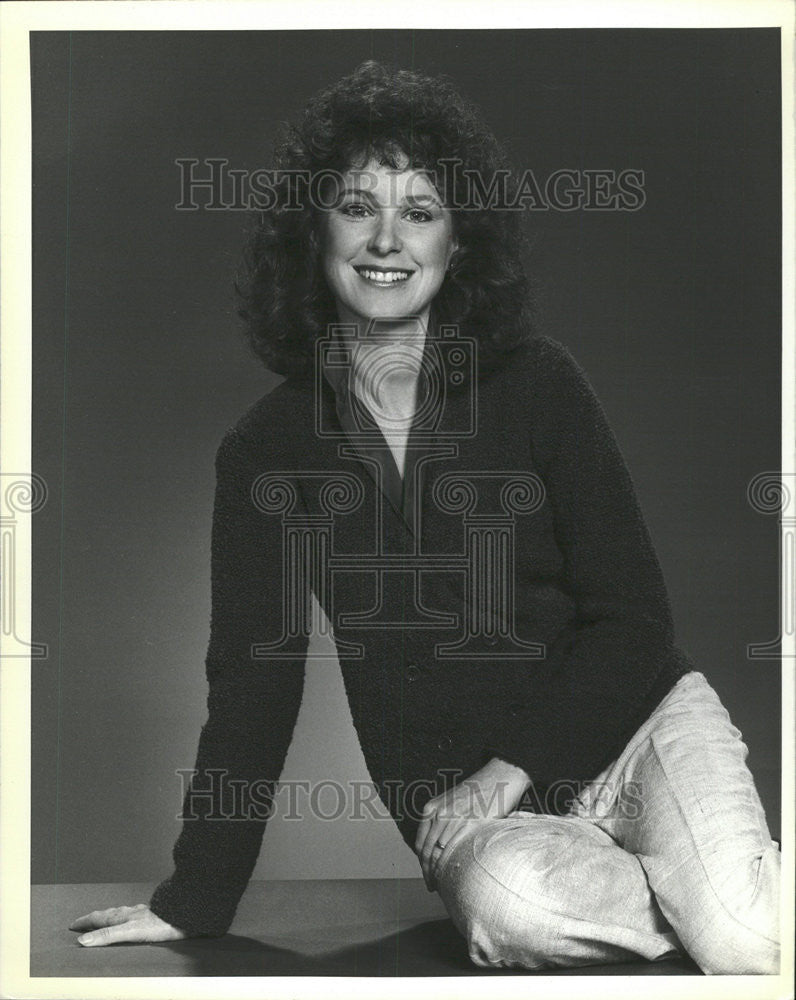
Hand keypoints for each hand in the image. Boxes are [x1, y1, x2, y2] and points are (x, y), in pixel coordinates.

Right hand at [69, 904, 187, 945]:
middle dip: (94, 919)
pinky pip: (134, 916)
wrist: (186, 914)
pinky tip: (133, 919)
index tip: (74, 924)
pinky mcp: (154, 915)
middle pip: (108, 915)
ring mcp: (143, 913)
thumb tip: (84, 940)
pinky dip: (125, 918)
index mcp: (123, 916)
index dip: (86, 922)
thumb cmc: (162, 923)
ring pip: (121, 914)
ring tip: (104, 918)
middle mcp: (131, 912)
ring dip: (109, 917)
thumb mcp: (130, 931)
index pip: (99, 918)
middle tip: (83, 921)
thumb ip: (108, 935)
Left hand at [415, 757, 530, 891]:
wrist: (499, 776)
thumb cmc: (477, 792)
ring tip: (443, 885)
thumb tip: (438, 848)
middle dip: (427, 872)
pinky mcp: (471, 822)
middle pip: (427, 851)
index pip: (420, 843)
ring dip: (439, 873)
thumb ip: (442, 821)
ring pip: (439, 853)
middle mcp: (439, 813)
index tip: (426, 875)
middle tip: (432, 886)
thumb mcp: (451, 803)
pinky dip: (453, 865)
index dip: (422, 863)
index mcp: (431, 808)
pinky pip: (456, 849)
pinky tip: (456, 874)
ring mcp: (454, 818)